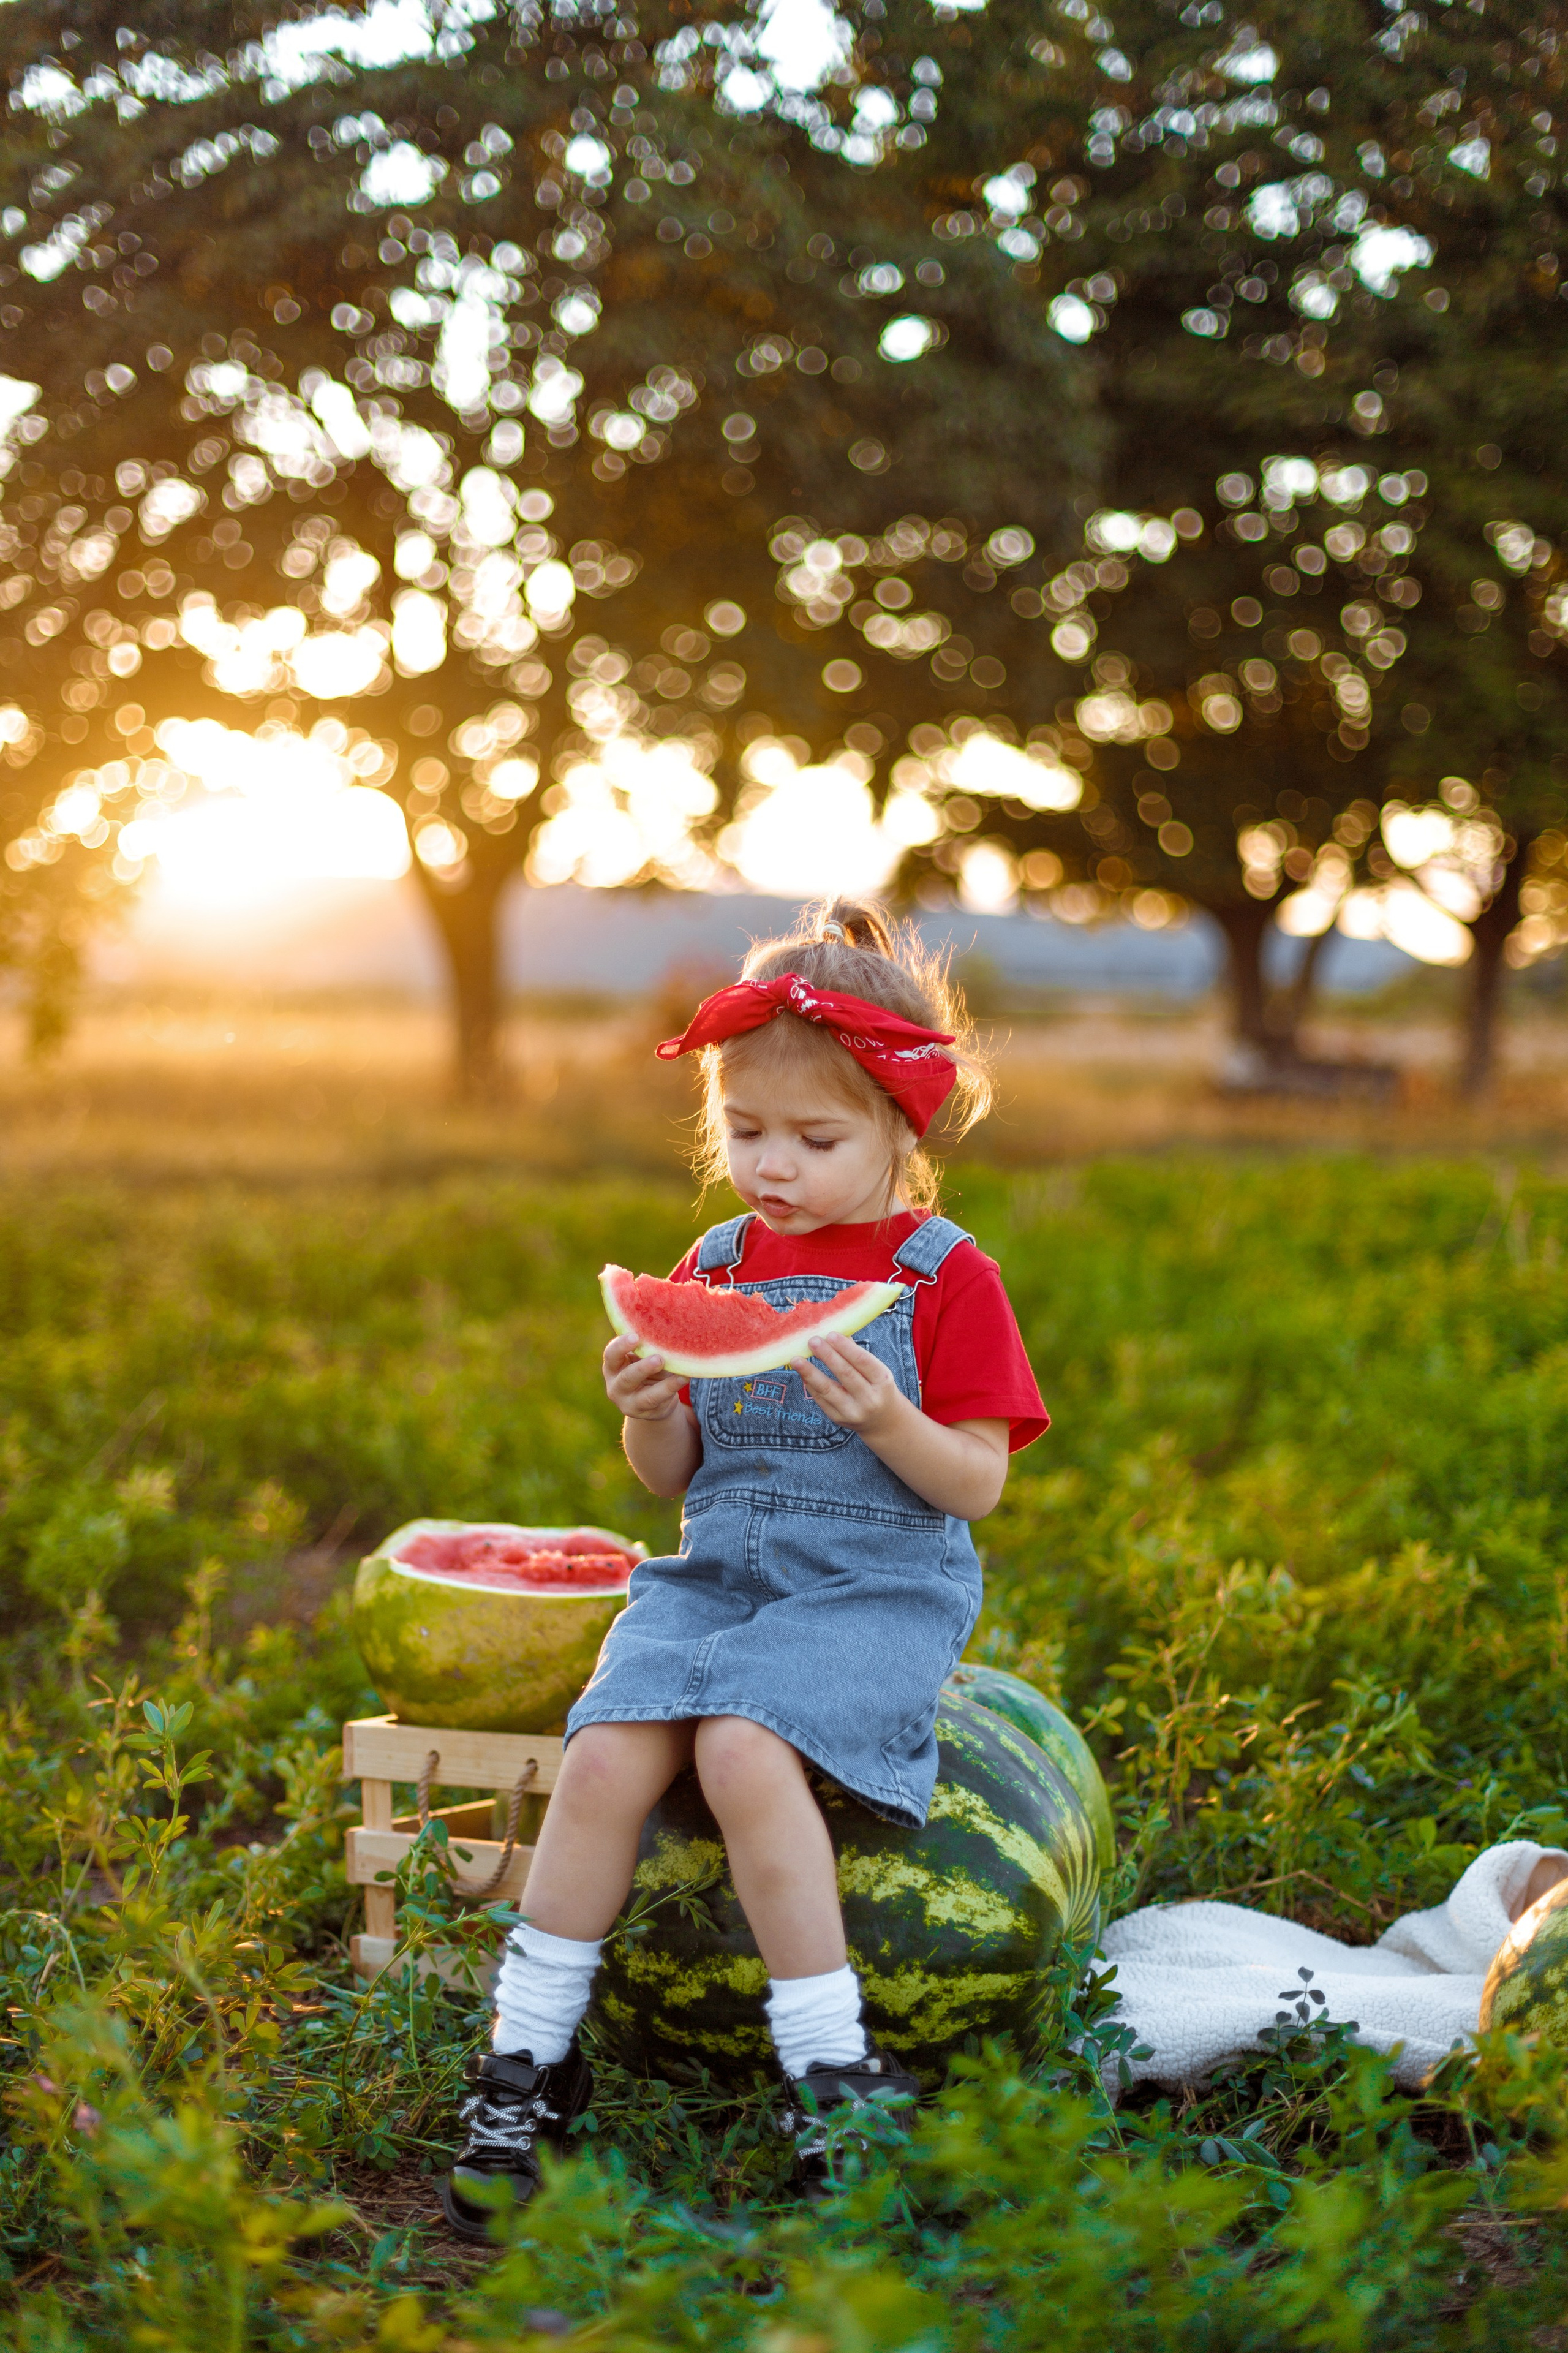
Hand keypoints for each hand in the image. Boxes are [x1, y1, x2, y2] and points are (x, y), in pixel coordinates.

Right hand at [603, 1333, 683, 1422]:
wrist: (651, 1400)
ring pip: (644, 1396)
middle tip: (658, 1359)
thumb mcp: (641, 1359)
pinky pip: (659, 1400)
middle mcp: (615, 1385)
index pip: (611, 1355)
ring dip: (663, 1385)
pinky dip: (672, 1388)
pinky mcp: (644, 1412)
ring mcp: (628, 1402)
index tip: (635, 1336)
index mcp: (612, 1366)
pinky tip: (684, 1378)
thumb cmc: (646, 1370)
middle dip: (643, 1368)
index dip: (621, 1346)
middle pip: (626, 1377)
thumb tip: (667, 1332)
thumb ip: (646, 1349)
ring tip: (677, 1373)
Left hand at [792, 1333, 906, 1437]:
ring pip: (828, 1389)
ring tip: (796, 1359)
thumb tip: (835, 1333)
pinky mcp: (838, 1419)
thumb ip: (857, 1354)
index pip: (862, 1361)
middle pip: (845, 1374)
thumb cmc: (877, 1388)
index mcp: (882, 1382)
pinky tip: (802, 1372)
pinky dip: (810, 1384)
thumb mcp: (877, 1371)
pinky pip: (820, 1399)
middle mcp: (869, 1399)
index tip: (830, 1334)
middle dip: (827, 1356)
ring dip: (810, 1372)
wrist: (882, 1421)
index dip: (845, 1348)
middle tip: (812, 1340)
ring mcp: (853, 1411)